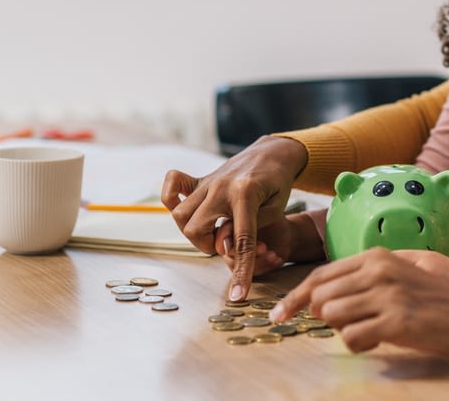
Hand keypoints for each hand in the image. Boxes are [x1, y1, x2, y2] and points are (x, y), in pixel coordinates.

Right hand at [161, 135, 307, 300]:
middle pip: (195, 229)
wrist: (273, 152)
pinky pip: (172, 183)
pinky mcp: (201, 178)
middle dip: (206, 246)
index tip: (237, 296)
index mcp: (245, 194)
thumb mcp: (277, 208)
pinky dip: (170, 196)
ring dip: (192, 231)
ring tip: (210, 232)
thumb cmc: (279, 183)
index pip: (241, 241)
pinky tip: (185, 209)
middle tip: (222, 244)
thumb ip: (252, 228)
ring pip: (180, 214)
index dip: (241, 271)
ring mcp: (208, 181)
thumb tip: (223, 244)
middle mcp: (221, 187)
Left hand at [270, 247, 448, 354]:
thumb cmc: (446, 291)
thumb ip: (369, 275)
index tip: (279, 314)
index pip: (320, 276)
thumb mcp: (406, 268)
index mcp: (377, 256)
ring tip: (371, 331)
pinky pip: (352, 338)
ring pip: (331, 316)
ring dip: (343, 330)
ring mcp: (387, 295)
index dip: (294, 297)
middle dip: (322, 318)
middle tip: (351, 325)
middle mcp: (378, 271)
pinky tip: (380, 340)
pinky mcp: (397, 322)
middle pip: (319, 297)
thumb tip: (331, 293)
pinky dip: (358, 344)